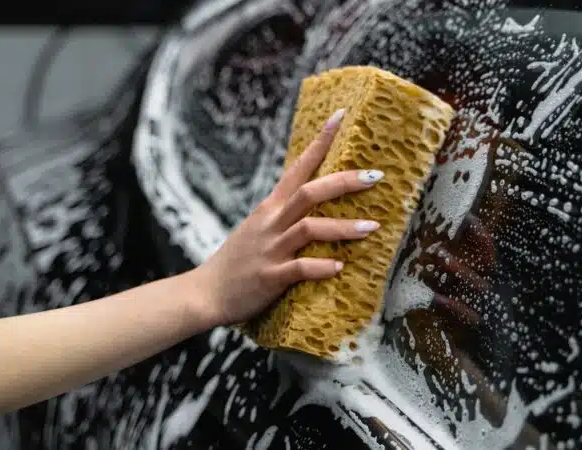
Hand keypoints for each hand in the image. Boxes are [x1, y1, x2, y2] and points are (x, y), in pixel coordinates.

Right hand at [185, 109, 385, 327]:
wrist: (206, 293)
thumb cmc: (240, 261)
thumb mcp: (260, 228)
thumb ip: (285, 213)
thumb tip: (316, 200)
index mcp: (271, 208)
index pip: (298, 167)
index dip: (320, 142)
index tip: (341, 116)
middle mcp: (271, 223)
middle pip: (309, 193)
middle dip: (343, 182)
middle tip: (375, 176)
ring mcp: (270, 249)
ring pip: (309, 228)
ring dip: (343, 227)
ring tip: (372, 227)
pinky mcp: (270, 277)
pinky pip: (299, 268)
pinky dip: (321, 267)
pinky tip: (339, 267)